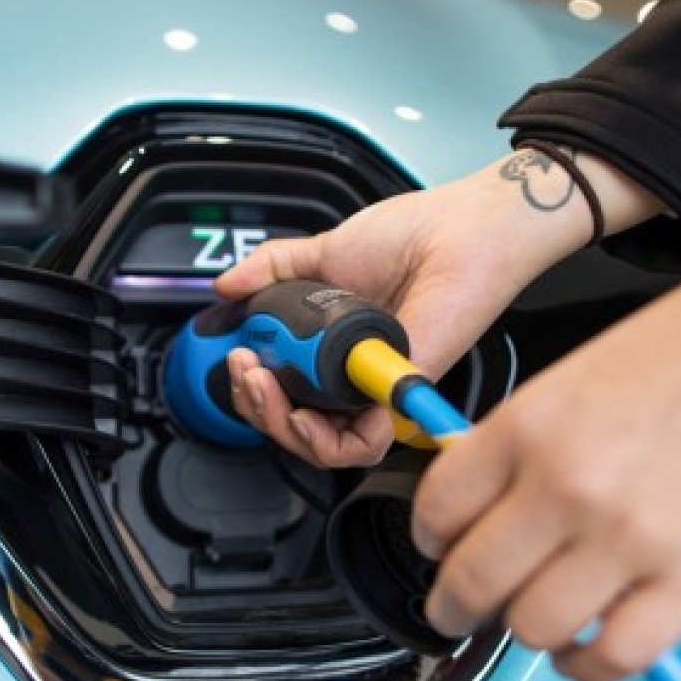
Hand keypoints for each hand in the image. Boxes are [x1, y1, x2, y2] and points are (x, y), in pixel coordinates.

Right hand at [215, 147, 660, 466]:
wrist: (455, 233)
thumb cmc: (412, 238)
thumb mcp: (324, 252)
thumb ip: (272, 269)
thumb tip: (226, 286)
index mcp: (337, 351)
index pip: (286, 395)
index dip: (254, 389)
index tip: (236, 358)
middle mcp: (355, 378)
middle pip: (294, 428)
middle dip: (254, 408)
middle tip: (245, 372)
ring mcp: (377, 392)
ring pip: (321, 448)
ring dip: (278, 424)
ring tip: (263, 386)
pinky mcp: (399, 397)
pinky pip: (360, 446)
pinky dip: (324, 437)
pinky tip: (303, 406)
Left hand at [413, 217, 680, 680]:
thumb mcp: (585, 367)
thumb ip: (532, 436)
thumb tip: (494, 494)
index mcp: (530, 423)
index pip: (437, 508)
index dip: (430, 539)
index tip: (439, 548)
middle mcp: (567, 485)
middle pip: (471, 582)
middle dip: (454, 605)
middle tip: (458, 609)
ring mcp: (629, 539)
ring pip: (533, 628)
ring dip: (527, 632)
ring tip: (539, 619)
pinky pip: (614, 657)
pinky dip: (590, 665)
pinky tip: (589, 648)